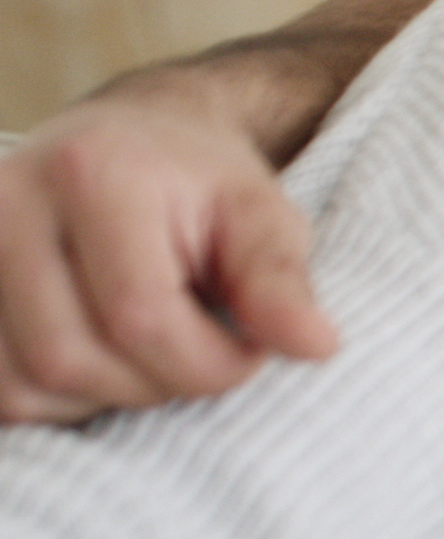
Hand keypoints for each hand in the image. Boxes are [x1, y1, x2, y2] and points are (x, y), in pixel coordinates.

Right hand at [0, 97, 331, 423]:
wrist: (123, 141)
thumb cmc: (199, 182)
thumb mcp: (260, 213)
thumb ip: (281, 278)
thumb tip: (317, 347)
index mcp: (91, 172)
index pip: (139, 315)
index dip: (206, 362)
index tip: (250, 352)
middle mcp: (4, 205)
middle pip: (69, 358)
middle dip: (153, 383)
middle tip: (200, 354)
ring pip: (21, 386)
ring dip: (101, 396)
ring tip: (150, 349)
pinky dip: (55, 397)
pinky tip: (99, 355)